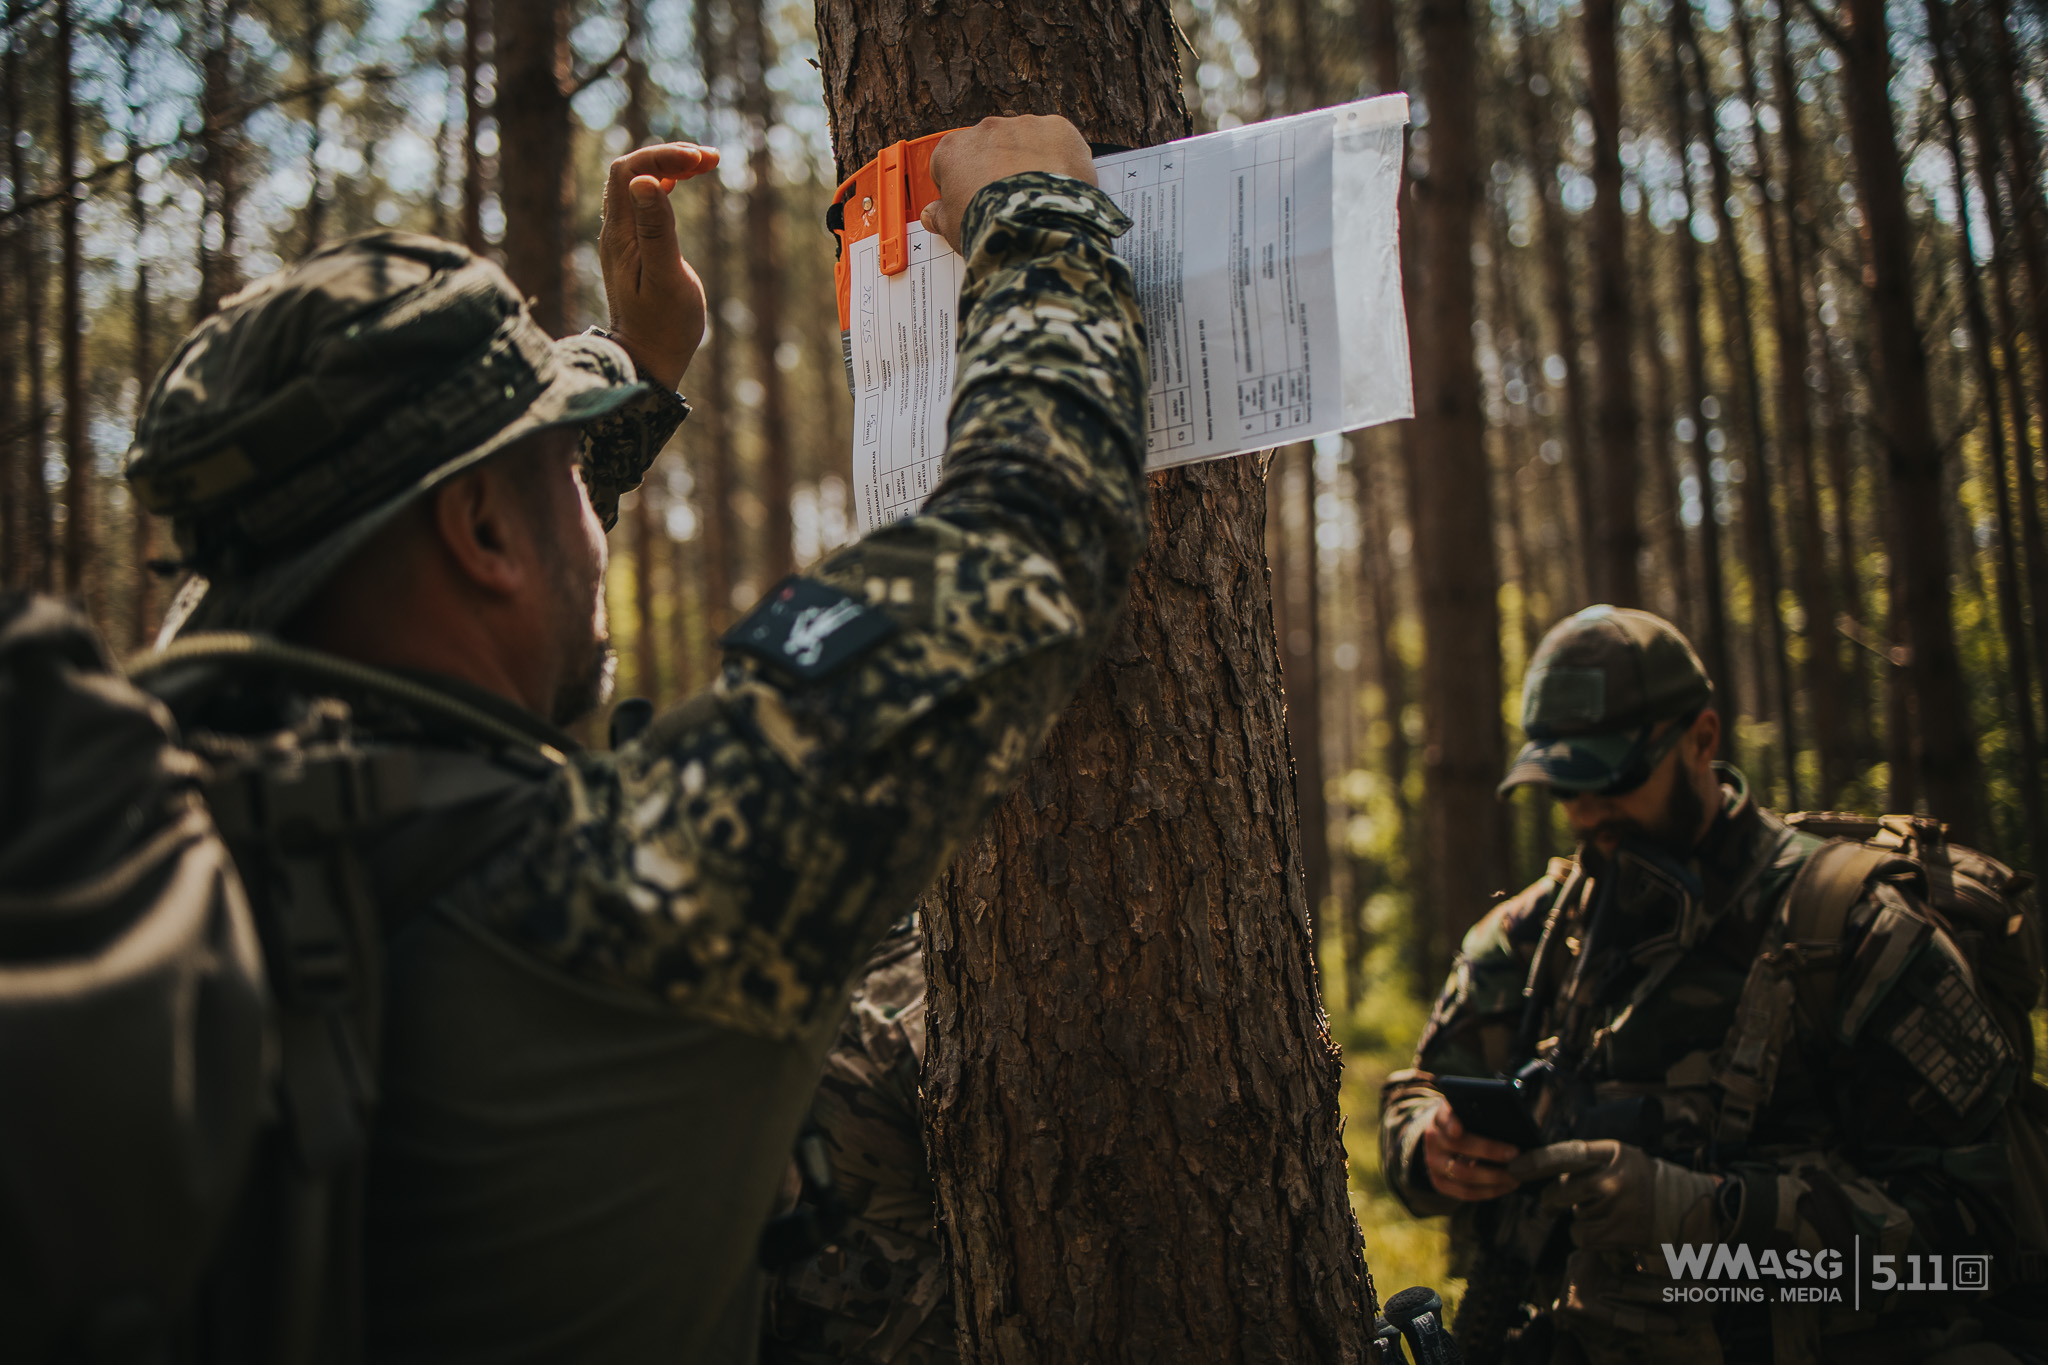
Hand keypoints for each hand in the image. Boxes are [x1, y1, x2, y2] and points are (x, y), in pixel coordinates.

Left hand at [599, 142, 720, 390]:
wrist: (648, 360)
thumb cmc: (664, 326)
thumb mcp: (666, 277)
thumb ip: (656, 228)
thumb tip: (644, 181)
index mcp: (620, 235)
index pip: (629, 171)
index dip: (662, 157)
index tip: (700, 161)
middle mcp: (615, 232)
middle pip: (631, 172)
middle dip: (668, 157)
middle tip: (711, 160)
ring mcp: (624, 240)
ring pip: (637, 185)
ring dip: (668, 168)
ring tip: (705, 165)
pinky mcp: (636, 249)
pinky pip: (643, 204)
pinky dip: (665, 187)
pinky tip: (684, 185)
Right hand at [917, 114, 1097, 252]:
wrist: (1032, 226)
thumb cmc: (987, 227)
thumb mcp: (952, 228)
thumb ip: (939, 216)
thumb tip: (930, 215)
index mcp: (953, 149)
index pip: (953, 162)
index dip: (964, 186)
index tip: (975, 204)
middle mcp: (986, 129)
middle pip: (991, 149)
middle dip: (999, 172)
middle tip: (1010, 204)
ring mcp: (1023, 126)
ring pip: (1027, 143)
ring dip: (1031, 164)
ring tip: (1038, 199)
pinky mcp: (1057, 128)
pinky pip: (1058, 142)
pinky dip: (1060, 160)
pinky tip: (1060, 186)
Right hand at [1420, 1099, 1522, 1200]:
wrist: (1444, 1140)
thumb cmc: (1466, 1124)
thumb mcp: (1468, 1113)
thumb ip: (1482, 1115)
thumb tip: (1513, 1125)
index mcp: (1440, 1117)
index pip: (1444, 1117)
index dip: (1450, 1123)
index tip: (1458, 1129)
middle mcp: (1433, 1139)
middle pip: (1458, 1146)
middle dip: (1489, 1151)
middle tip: (1514, 1154)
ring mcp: (1434, 1163)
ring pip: (1463, 1173)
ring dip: (1493, 1177)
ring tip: (1515, 1175)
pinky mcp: (1440, 1182)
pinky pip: (1465, 1192)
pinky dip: (1489, 1191)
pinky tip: (1505, 1186)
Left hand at [1508, 1139, 1722, 1250]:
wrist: (1683, 1208)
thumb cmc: (1641, 1180)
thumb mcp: (1618, 1157)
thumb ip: (1585, 1161)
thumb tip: (1538, 1170)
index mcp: (1612, 1153)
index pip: (1566, 1154)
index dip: (1537, 1162)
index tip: (1514, 1169)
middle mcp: (1613, 1179)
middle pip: (1560, 1190)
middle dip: (1551, 1199)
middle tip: (1553, 1202)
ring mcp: (1616, 1208)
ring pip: (1572, 1215)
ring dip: (1579, 1216)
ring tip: (1605, 1211)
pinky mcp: (1617, 1233)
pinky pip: (1580, 1235)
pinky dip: (1585, 1235)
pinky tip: (1605, 1227)